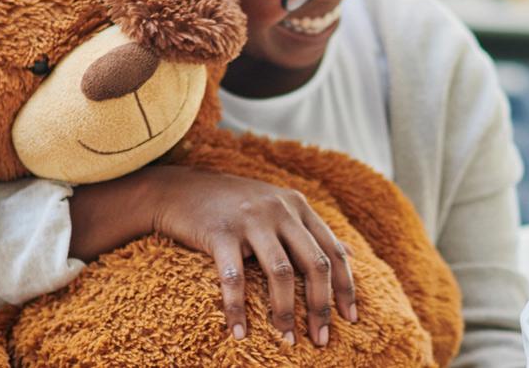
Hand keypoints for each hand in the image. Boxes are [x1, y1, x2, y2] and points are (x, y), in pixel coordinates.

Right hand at [70, 165, 355, 346]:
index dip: (345, 287)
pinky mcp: (220, 232)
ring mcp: (251, 219)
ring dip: (285, 312)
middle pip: (314, 264)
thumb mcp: (278, 206)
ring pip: (281, 273)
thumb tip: (351, 254)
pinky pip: (235, 278)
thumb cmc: (233, 205)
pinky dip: (238, 309)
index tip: (350, 319)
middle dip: (321, 306)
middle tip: (321, 339)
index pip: (334, 251)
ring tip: (287, 340)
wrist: (178, 189)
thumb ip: (311, 230)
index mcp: (298, 207)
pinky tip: (239, 333)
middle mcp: (280, 210)